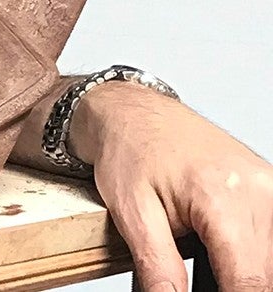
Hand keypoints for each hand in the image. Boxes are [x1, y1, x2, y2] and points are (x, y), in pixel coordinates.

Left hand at [70, 82, 272, 290]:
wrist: (130, 112)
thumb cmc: (128, 150)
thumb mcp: (131, 214)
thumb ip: (159, 268)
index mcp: (222, 198)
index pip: (249, 281)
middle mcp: (258, 190)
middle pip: (266, 274)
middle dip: (237, 288)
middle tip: (193, 279)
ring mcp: (269, 187)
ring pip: (272, 258)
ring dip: (248, 272)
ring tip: (210, 265)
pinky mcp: (270, 188)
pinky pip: (271, 235)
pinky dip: (254, 254)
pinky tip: (228, 255)